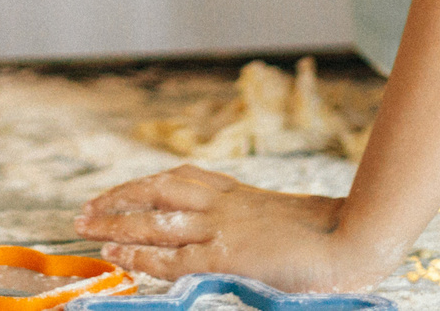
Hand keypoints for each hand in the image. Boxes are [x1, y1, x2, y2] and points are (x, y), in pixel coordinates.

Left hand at [73, 166, 387, 291]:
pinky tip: (116, 257)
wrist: (354, 237)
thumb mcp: (288, 219)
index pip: (183, 181)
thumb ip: (259, 225)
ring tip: (85, 226)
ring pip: (154, 221)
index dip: (147, 187)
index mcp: (240, 193)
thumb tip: (247, 240)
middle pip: (157, 193)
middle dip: (118, 200)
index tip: (125, 191)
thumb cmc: (333, 232)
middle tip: (86, 209)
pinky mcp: (225, 257)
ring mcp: (222, 229)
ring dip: (115, 223)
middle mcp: (224, 204)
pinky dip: (139, 256)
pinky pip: (170, 256)